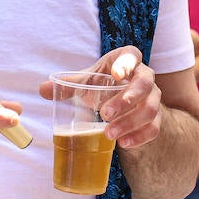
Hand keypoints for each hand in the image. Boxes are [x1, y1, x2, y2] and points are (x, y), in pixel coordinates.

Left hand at [40, 46, 161, 149]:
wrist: (126, 100)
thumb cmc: (104, 85)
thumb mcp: (87, 82)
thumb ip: (68, 85)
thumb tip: (42, 89)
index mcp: (127, 60)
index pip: (132, 55)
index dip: (126, 63)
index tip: (115, 74)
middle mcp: (145, 76)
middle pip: (144, 84)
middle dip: (126, 100)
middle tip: (104, 115)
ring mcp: (154, 97)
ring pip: (150, 108)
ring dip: (130, 123)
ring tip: (109, 134)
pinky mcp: (156, 117)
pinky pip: (154, 127)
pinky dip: (140, 137)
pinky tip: (123, 143)